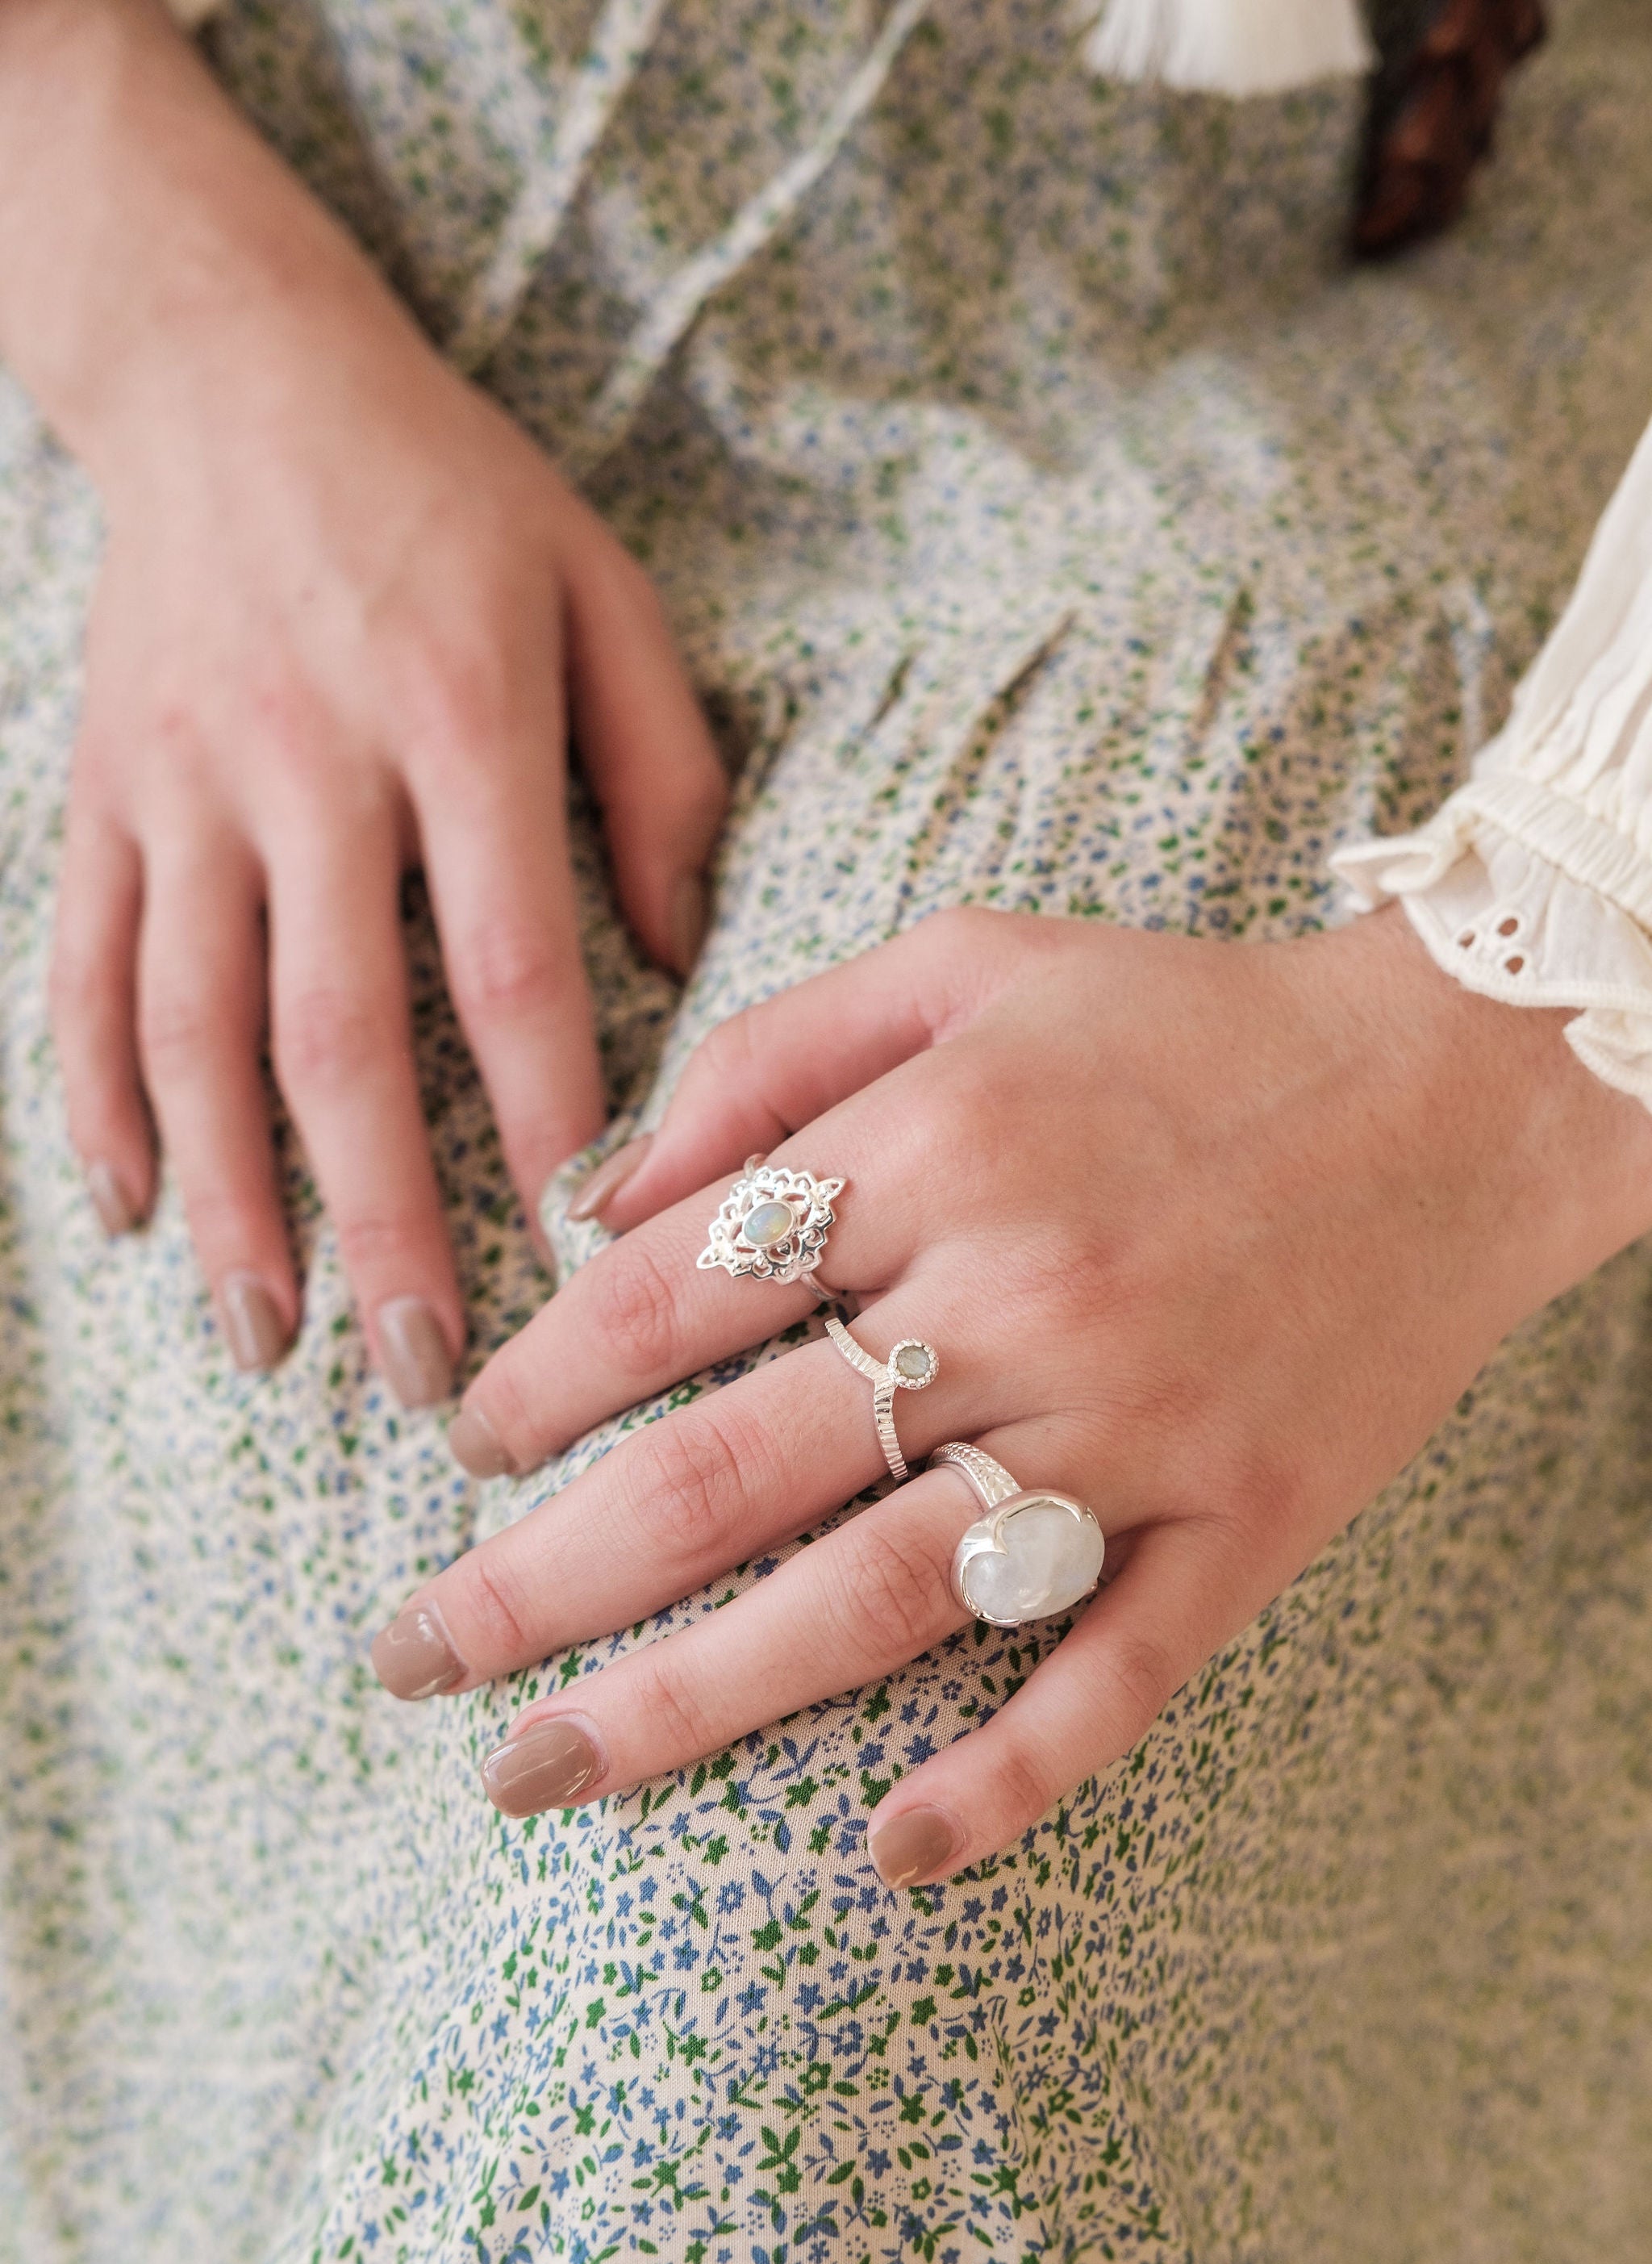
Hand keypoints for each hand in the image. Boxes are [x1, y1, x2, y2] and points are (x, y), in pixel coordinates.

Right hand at [5, 0, 725, 1397]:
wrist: (229, 368)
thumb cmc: (451, 492)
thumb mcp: (602, 589)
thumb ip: (662, 769)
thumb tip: (687, 951)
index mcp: (457, 715)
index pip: (509, 959)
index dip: (547, 1119)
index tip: (587, 1257)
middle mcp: (307, 763)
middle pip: (339, 1033)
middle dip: (382, 1220)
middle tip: (431, 1373)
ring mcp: (183, 785)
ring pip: (192, 1026)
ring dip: (232, 1199)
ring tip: (273, 1340)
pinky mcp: (101, 791)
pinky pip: (81, 964)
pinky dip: (97, 1096)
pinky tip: (132, 1212)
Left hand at [371, 905, 1651, 1879]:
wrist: (1464, 1088)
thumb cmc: (1188, 1018)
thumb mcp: (966, 957)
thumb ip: (771, 1051)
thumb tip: (600, 1195)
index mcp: (935, 1146)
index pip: (668, 1293)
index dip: (534, 1380)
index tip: (462, 1444)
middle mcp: (1019, 1298)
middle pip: (724, 1475)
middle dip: (535, 1582)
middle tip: (410, 1657)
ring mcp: (1135, 1431)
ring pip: (874, 1602)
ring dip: (686, 1705)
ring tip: (539, 1775)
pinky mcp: (1244, 1528)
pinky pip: (1115, 1682)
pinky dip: (1005, 1782)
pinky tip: (888, 1863)